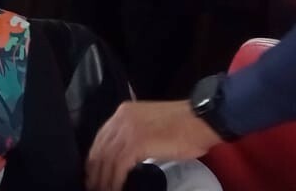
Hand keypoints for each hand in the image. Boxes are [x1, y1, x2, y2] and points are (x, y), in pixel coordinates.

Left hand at [87, 100, 221, 190]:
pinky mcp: (136, 143)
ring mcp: (128, 130)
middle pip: (99, 149)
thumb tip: (126, 154)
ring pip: (106, 160)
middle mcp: (121, 119)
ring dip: (103, 179)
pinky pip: (118, 166)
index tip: (93, 173)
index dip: (95, 158)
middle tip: (93, 185)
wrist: (202, 120)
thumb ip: (136, 134)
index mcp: (124, 113)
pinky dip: (114, 181)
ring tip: (102, 190)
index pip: (101, 138)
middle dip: (94, 171)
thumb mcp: (152, 125)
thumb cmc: (185, 126)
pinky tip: (115, 189)